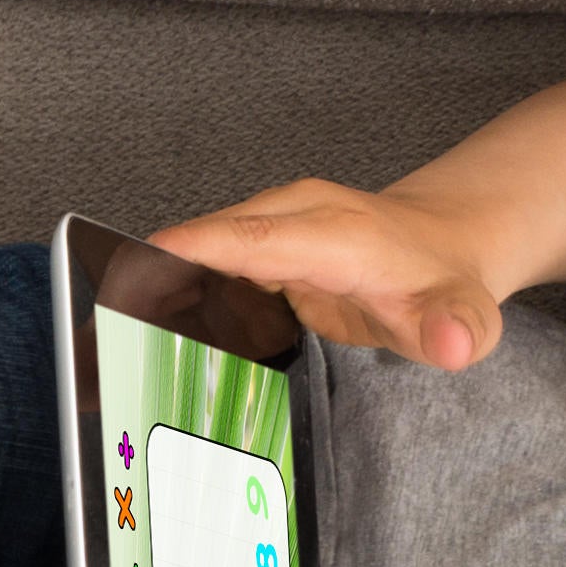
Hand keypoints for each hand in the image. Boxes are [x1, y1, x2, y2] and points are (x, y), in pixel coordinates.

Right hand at [137, 179, 507, 371]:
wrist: (446, 243)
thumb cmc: (444, 282)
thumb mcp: (465, 315)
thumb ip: (458, 330)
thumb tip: (456, 344)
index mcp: (331, 232)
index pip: (250, 240)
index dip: (191, 253)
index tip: (133, 269)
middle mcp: (291, 218)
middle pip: (204, 243)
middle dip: (148, 282)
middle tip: (100, 335)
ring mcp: (269, 229)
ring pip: (195, 255)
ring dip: (153, 296)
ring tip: (110, 348)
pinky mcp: (256, 247)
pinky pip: (203, 269)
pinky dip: (175, 301)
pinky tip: (154, 342)